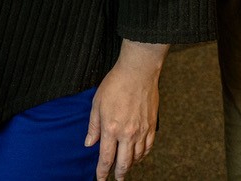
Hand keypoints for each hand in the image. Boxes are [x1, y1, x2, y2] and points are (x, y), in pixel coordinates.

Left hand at [86, 40, 166, 179]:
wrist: (138, 71)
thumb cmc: (116, 83)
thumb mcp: (97, 103)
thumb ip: (93, 126)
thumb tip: (88, 143)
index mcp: (111, 128)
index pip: (106, 158)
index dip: (102, 172)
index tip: (100, 179)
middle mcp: (127, 133)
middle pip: (124, 163)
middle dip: (119, 174)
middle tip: (116, 179)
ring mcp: (142, 131)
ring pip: (137, 157)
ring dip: (131, 165)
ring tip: (126, 168)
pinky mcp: (152, 126)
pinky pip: (148, 147)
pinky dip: (143, 155)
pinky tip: (139, 156)